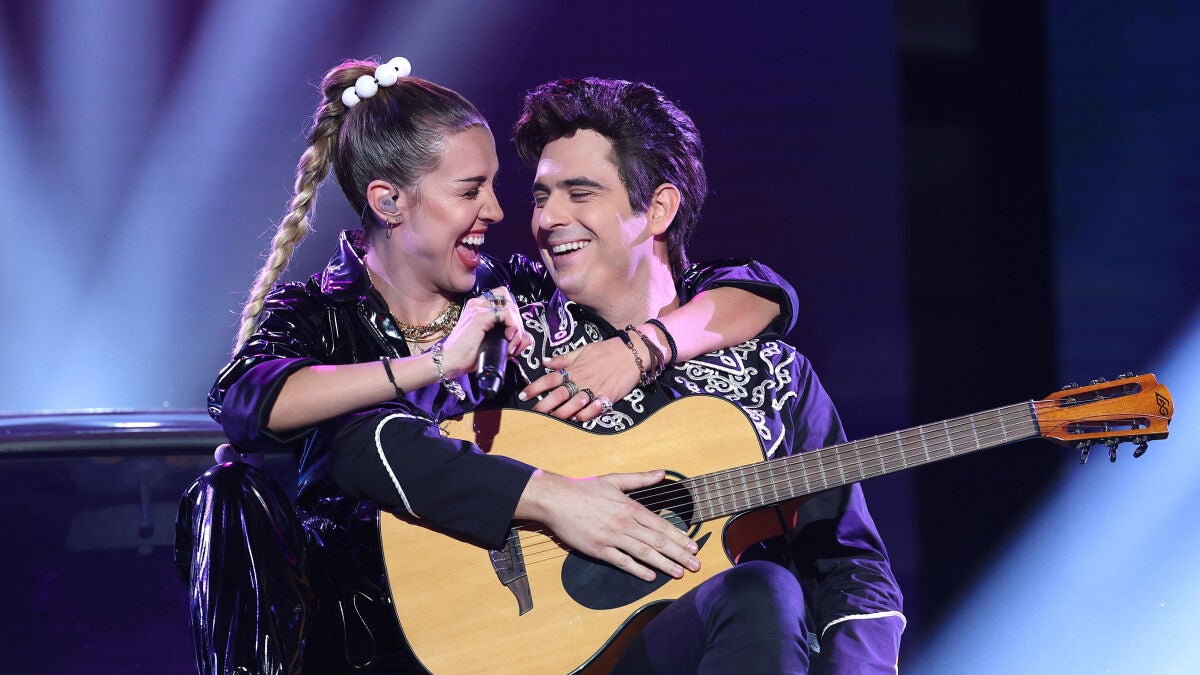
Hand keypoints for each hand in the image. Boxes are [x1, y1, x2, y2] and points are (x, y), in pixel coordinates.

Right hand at [439, 287, 531, 376]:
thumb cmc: (469, 356)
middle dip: (518, 322)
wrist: (450, 362)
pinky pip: (507, 315)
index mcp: (478, 306)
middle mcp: (478, 303)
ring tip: (511, 344)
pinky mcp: (480, 316)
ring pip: (510, 307)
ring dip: (517, 327)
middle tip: (514, 341)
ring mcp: (478, 308)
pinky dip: (513, 328)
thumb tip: (528, 337)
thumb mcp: (494, 345)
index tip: (512, 335)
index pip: (504, 298)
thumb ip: (512, 339)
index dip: (513, 315)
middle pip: (510, 301)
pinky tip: (507, 341)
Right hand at [516, 469, 700, 581]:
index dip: (679, 537)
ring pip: (643, 553)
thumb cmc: (584, 488)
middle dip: (679, 554)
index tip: (693, 546)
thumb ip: (640, 479)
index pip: (660, 525)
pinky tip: (650, 576)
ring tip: (679, 573)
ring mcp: (611, 537)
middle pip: (657, 541)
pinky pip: (621, 561)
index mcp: (630, 507)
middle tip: (695, 564)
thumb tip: (661, 473)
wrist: (556, 499)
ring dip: (664, 564)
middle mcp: (624, 523)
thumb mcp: (614, 480)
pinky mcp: (598, 549)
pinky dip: (637, 569)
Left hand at [519, 336, 640, 420]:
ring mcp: (594, 389)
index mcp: (573, 368)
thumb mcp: (583, 350)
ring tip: (551, 421)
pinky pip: (593, 410)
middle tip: (533, 414)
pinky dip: (584, 416)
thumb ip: (563, 359)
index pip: (549, 379)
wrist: (633, 352)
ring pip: (574, 405)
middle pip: (558, 395)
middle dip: (544, 405)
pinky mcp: (607, 397)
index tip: (523, 396)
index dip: (534, 388)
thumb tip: (545, 362)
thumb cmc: (606, 350)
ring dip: (561, 414)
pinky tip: (576, 420)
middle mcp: (581, 380)